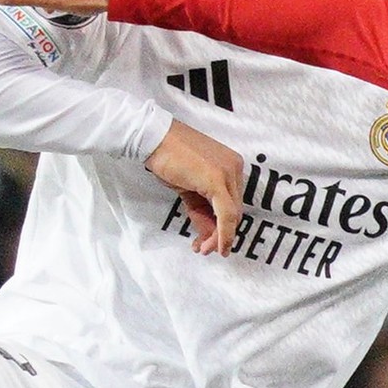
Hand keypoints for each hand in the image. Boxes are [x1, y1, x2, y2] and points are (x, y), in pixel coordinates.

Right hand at [146, 116, 244, 256]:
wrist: (152, 138)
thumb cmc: (166, 157)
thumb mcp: (188, 187)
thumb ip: (200, 209)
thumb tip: (207, 235)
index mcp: (231, 164)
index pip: (231, 202)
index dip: (221, 225)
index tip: (208, 241)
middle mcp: (234, 167)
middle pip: (233, 210)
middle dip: (219, 233)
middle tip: (204, 249)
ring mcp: (228, 172)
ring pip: (231, 215)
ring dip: (218, 237)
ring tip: (203, 249)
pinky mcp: (217, 180)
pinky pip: (226, 214)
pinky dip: (223, 233)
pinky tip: (216, 247)